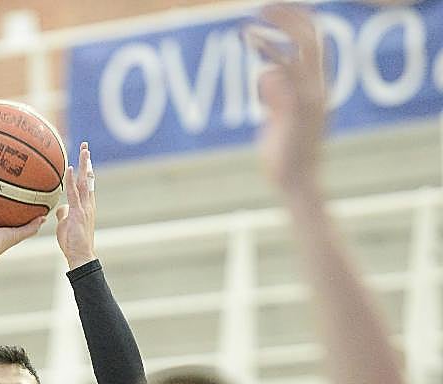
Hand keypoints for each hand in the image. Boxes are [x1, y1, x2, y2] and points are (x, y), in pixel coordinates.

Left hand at [55, 141, 96, 269]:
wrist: (80, 256)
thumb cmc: (72, 243)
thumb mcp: (65, 225)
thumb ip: (64, 213)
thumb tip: (59, 207)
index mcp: (86, 206)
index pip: (86, 184)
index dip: (85, 170)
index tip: (85, 157)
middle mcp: (88, 204)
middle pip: (88, 178)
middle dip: (87, 162)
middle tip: (86, 146)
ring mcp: (85, 208)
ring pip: (84, 182)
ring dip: (84, 165)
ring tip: (84, 150)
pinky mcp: (79, 212)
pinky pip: (74, 193)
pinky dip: (71, 180)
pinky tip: (69, 168)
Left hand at [249, 5, 324, 195]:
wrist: (297, 185)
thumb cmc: (287, 158)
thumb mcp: (279, 119)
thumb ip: (275, 97)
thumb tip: (266, 77)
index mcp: (318, 89)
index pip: (315, 43)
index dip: (298, 22)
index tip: (275, 13)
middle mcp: (318, 89)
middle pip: (311, 37)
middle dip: (288, 17)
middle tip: (263, 8)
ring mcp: (308, 99)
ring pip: (296, 51)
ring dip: (270, 37)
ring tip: (245, 31)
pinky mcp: (294, 111)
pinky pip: (281, 74)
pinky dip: (265, 57)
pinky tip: (249, 47)